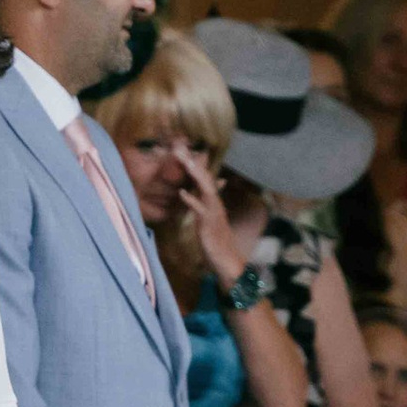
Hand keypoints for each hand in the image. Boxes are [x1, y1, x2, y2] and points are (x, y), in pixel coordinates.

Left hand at [178, 150, 246, 290]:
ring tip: (184, 160)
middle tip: (179, 146)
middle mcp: (215, 203)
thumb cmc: (217, 241)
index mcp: (214, 202)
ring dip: (195, 174)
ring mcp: (213, 212)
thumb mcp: (212, 219)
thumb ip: (207, 203)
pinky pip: (200, 210)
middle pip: (205, 178)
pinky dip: (192, 200)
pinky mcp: (209, 223)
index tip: (185, 148)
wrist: (227, 260)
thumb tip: (208, 189)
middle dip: (193, 162)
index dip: (196, 163)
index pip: (205, 178)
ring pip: (205, 188)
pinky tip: (182, 192)